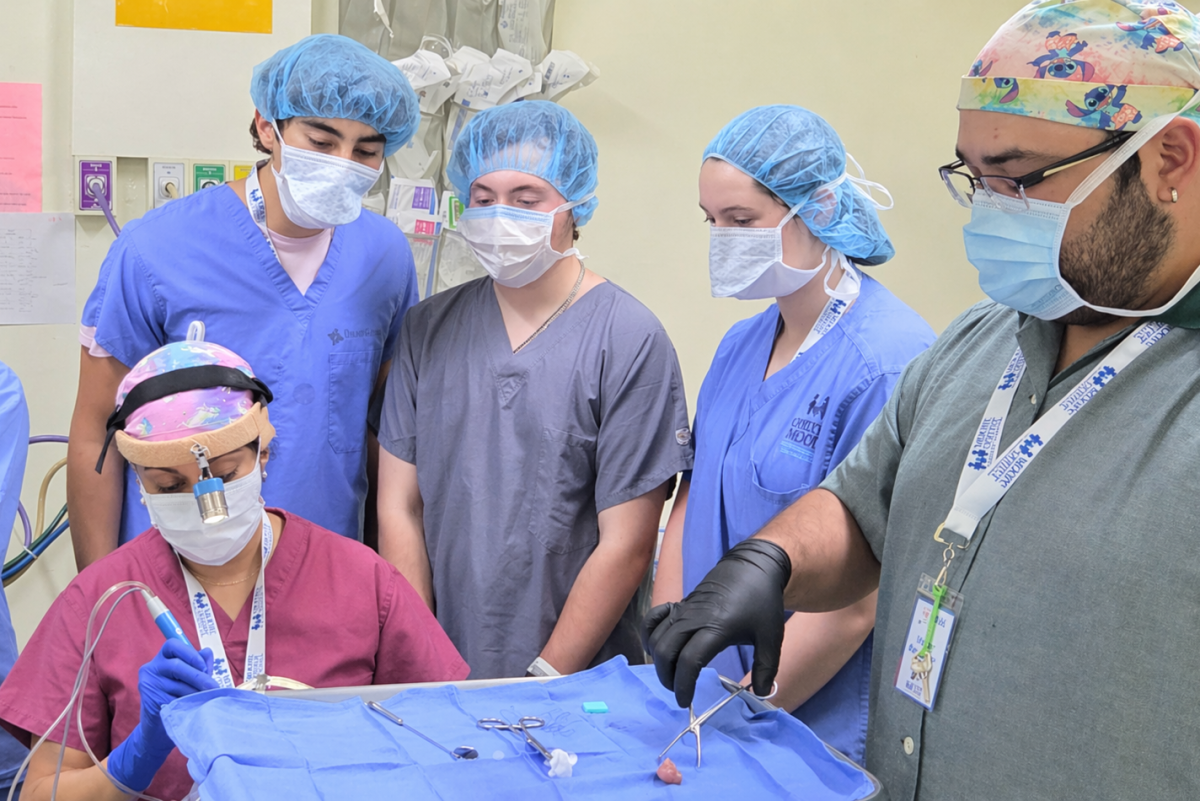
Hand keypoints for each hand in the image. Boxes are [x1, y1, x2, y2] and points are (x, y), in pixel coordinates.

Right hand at [107, 639, 217, 791]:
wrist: (160, 728)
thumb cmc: (178, 699)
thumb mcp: (190, 680)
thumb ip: (199, 665)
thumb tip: (208, 652)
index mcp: (163, 658)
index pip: (173, 645)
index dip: (190, 654)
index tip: (203, 667)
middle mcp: (151, 667)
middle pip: (177, 665)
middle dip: (198, 676)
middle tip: (214, 687)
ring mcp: (148, 683)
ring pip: (178, 684)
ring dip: (195, 692)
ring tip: (206, 699)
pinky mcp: (149, 698)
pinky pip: (173, 699)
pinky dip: (186, 703)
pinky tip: (192, 708)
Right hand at [642, 538, 791, 706]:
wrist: (753, 567)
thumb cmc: (763, 602)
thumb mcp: (772, 637)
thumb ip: (766, 668)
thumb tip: (762, 693)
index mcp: (717, 627)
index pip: (689, 661)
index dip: (683, 685)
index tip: (686, 701)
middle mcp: (694, 618)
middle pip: (666, 651)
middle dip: (667, 677)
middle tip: (679, 692)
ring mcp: (684, 609)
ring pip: (656, 637)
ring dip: (658, 660)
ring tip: (671, 675)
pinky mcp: (679, 604)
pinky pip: (653, 619)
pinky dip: (649, 634)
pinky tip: (656, 648)